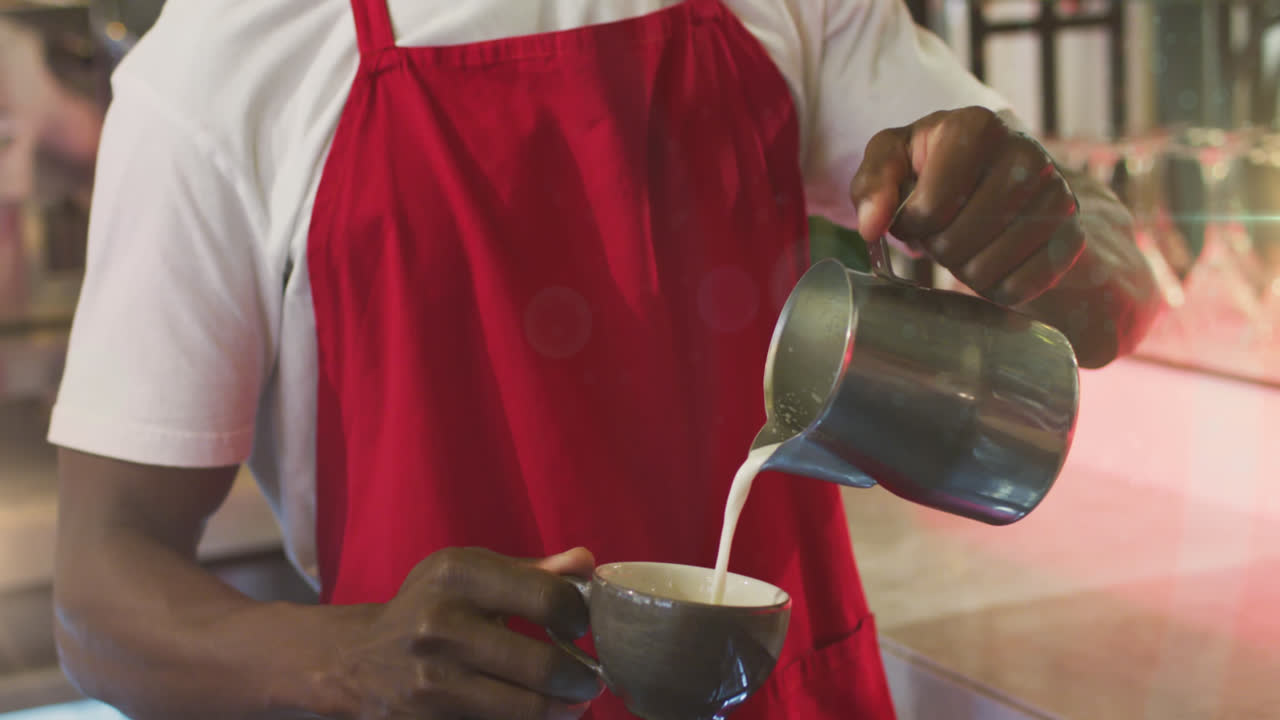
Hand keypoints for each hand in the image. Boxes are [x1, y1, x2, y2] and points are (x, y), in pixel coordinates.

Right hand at [335, 547, 600, 719]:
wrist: (354, 659)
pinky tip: (533, 715)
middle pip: (543, 665)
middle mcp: (442, 625)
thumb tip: (588, 563)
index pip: (549, 598)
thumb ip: (531, 571)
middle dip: (580, 679)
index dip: (578, 618)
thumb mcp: (470, 575)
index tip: (580, 629)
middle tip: (589, 682)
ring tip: (571, 704)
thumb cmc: (428, 608)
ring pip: (525, 709)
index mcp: (458, 575)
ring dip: (560, 711)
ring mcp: (432, 681)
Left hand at [850, 106, 1085, 305]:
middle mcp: (1025, 154)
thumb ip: (872, 184)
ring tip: (968, 244)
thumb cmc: (937, 168)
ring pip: (984, 271)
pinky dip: (995, 289)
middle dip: (937, 248)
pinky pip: (1018, 289)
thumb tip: (870, 226)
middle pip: (954, 243)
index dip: (911, 223)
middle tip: (944, 231)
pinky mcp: (1072, 238)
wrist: (1008, 180)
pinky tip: (994, 262)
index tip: (915, 213)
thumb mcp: (895, 159)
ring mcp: (1057, 196)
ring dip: (964, 270)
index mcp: (975, 126)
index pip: (929, 207)